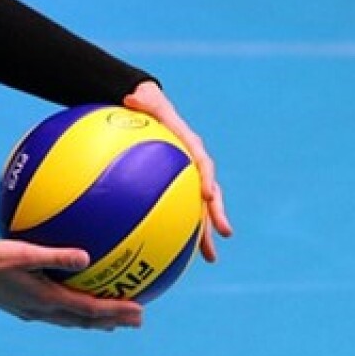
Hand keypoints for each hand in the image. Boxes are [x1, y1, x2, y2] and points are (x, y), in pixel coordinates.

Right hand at [0, 240, 142, 329]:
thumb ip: (55, 255)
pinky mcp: (24, 307)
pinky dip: (76, 312)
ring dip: (96, 321)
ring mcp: (33, 312)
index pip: (90, 311)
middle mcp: (43, 311)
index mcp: (47, 300)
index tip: (140, 312)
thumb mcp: (23, 253)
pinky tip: (74, 301)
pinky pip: (58, 313)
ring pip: (72, 321)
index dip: (116, 313)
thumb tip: (87, 256)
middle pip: (86, 321)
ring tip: (113, 321)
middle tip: (137, 321)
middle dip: (113, 321)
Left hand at [124, 81, 232, 262]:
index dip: (207, 179)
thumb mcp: (142, 99)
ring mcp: (188, 180)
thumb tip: (130, 98)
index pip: (202, 162)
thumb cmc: (145, 105)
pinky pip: (180, 212)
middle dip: (217, 215)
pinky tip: (172, 255)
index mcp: (189, 144)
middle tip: (224, 233)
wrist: (149, 110)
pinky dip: (178, 233)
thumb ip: (140, 101)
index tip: (208, 195)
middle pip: (210, 192)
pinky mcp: (177, 189)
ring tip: (210, 258)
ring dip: (206, 233)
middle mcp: (194, 165)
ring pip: (200, 209)